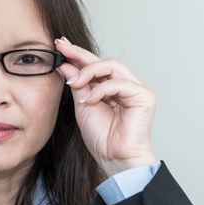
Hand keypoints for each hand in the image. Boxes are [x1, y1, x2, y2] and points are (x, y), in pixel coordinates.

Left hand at [54, 37, 156, 176]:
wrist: (114, 159)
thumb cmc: (101, 137)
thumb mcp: (82, 105)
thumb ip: (77, 84)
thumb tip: (65, 64)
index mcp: (110, 87)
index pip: (93, 65)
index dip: (76, 54)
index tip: (59, 45)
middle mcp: (124, 85)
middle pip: (102, 61)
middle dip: (79, 53)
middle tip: (61, 47)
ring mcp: (136, 89)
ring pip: (112, 66)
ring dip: (88, 72)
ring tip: (74, 84)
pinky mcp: (144, 97)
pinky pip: (119, 83)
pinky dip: (100, 90)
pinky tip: (88, 100)